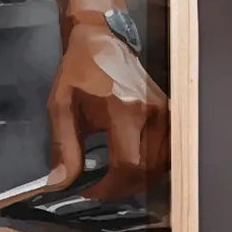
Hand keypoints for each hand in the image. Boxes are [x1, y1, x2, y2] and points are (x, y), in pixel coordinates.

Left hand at [45, 16, 170, 199]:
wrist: (103, 41)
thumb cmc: (79, 72)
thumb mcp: (62, 106)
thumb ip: (63, 146)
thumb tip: (60, 184)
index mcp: (125, 110)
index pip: (127, 165)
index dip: (108, 187)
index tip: (88, 190)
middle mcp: (152, 114)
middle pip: (147, 171)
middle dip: (122, 188)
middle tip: (99, 189)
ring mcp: (166, 114)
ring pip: (161, 166)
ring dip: (138, 180)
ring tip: (113, 180)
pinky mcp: (171, 113)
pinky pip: (168, 153)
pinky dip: (151, 167)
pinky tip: (132, 166)